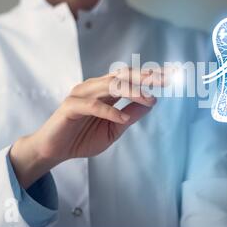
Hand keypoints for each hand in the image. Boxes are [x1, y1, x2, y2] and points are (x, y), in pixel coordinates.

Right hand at [9, 68, 164, 187]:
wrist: (54, 150)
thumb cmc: (82, 138)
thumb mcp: (114, 130)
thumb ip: (130, 116)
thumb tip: (152, 103)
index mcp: (106, 91)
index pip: (131, 78)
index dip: (150, 75)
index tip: (171, 76)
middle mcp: (95, 87)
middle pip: (123, 76)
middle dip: (145, 77)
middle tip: (165, 80)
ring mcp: (82, 94)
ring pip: (110, 86)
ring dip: (132, 91)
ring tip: (149, 99)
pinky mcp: (71, 106)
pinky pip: (93, 105)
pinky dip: (109, 111)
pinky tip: (122, 117)